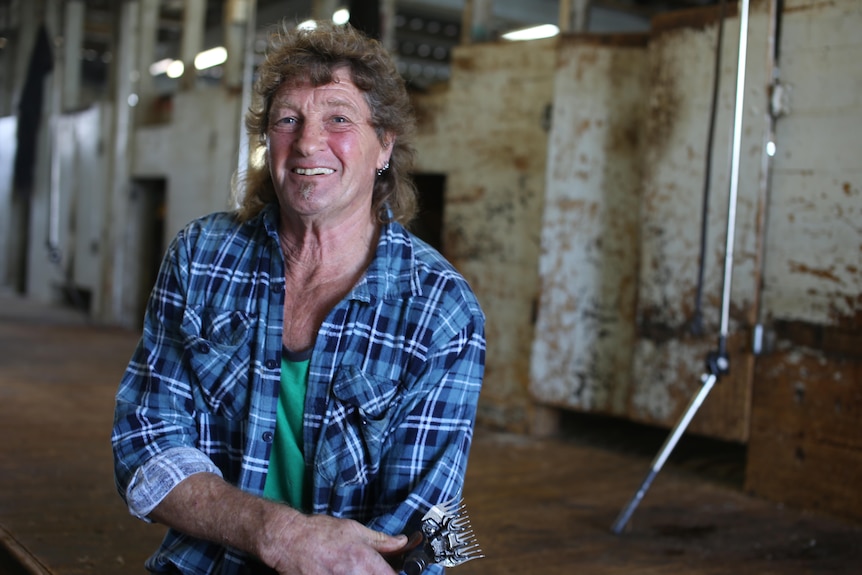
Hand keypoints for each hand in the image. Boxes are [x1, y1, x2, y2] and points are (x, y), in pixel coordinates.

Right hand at [260, 511, 408, 574]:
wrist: (289, 541)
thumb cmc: (319, 533)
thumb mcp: (354, 530)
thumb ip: (382, 541)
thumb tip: (403, 542)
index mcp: (364, 559)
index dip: (396, 574)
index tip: (396, 571)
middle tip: (373, 569)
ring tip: (355, 570)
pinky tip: (343, 572)